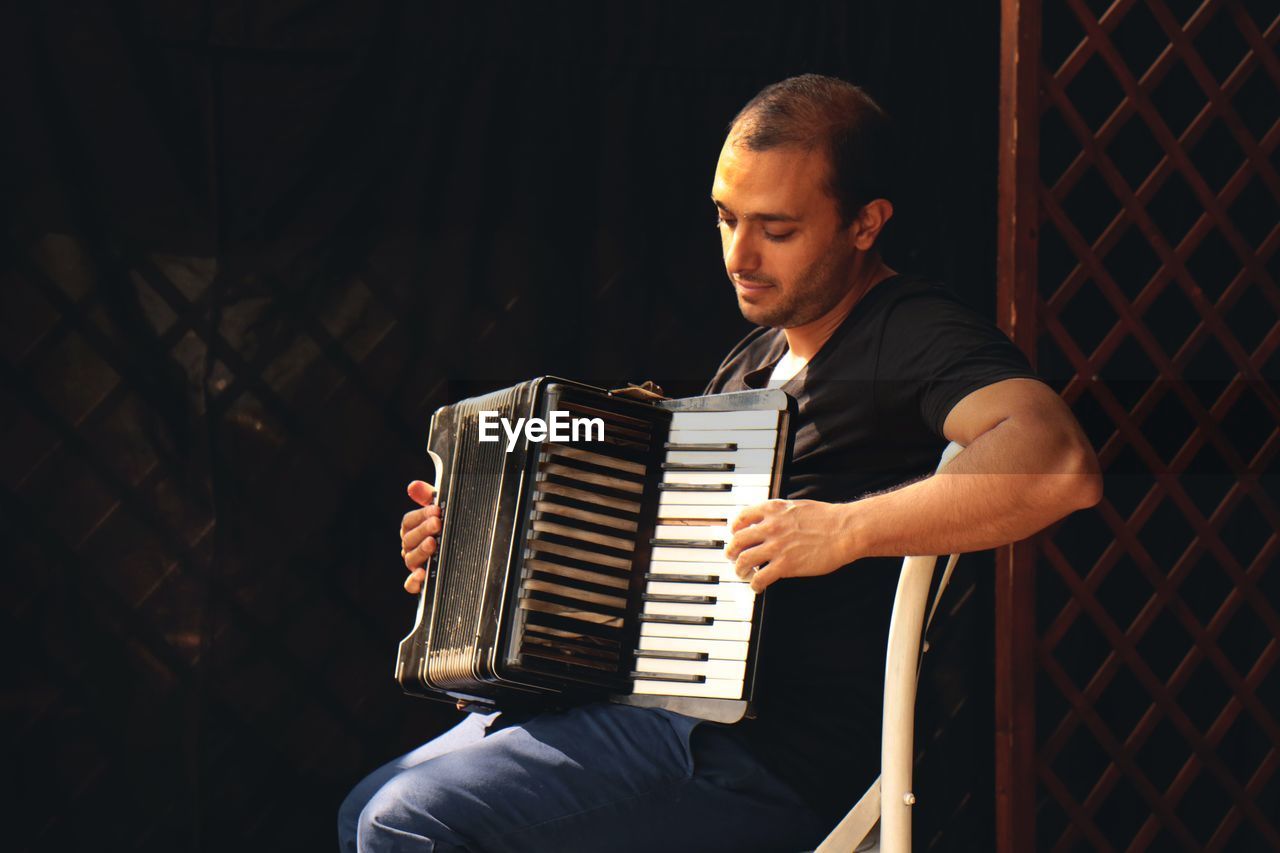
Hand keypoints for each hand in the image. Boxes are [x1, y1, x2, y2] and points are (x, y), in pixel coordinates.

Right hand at [401, 480, 441, 593]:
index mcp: (413, 530)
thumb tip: (413, 486)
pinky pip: (411, 585)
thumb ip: (428, 497)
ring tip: (433, 543)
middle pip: (408, 539)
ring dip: (420, 550)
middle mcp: (411, 548)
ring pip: (410, 559)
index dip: (420, 515)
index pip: (408, 522)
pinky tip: (422, 574)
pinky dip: (414, 580)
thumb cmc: (452, 528)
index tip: (436, 510)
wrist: (471, 555)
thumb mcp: (443, 511)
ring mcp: (416, 565)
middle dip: (423, 530)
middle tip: (438, 524)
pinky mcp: (422, 583)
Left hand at [725, 499, 852, 591]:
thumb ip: (780, 513)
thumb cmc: (827, 518)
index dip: (734, 529)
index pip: (741, 518)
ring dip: (739, 569)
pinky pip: (760, 578)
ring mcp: (776, 546)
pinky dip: (754, 584)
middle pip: (738, 541)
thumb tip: (770, 519)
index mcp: (773, 510)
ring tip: (743, 574)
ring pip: (744, 560)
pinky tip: (757, 587)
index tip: (734, 536)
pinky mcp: (785, 565)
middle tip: (731, 558)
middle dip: (731, 552)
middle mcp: (770, 527)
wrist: (845, 530)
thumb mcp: (797, 506)